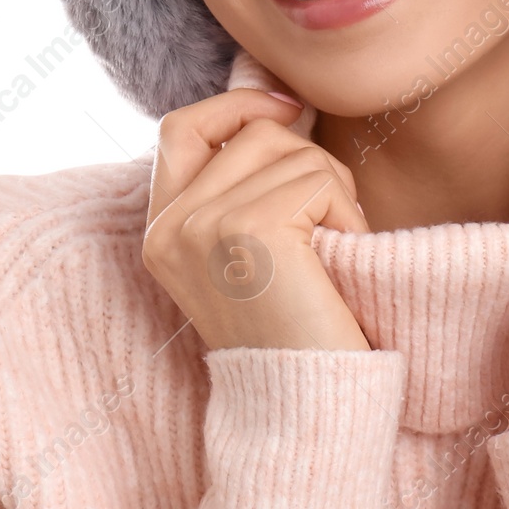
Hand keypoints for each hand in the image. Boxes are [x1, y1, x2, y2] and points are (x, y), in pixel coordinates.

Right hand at [142, 88, 372, 351]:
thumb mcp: (250, 248)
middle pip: (252, 133)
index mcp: (161, 232)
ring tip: (332, 248)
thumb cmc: (298, 326)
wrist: (309, 404)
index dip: (235, 106)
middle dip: (307, 162)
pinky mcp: (248, 229)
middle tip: (328, 224)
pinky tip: (340, 262)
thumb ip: (243, 185)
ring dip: (332, 190)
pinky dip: (347, 213)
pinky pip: (318, 178)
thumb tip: (276, 104)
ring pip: (290, 149)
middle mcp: (170, 227)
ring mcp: (202, 226)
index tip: (289, 111)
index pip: (181, 129)